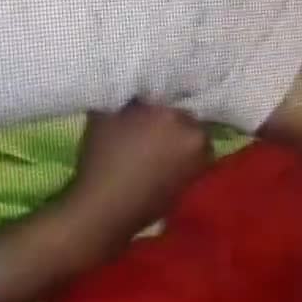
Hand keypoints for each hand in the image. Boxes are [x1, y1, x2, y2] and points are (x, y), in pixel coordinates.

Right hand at [65, 97, 213, 239]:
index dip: (158, 99)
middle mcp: (197, 139)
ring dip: (174, 142)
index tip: (144, 103)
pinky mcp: (191, 187)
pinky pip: (185, 164)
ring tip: (149, 146)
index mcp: (178, 117)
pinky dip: (173, 162)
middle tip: (147, 123)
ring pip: (187, 143)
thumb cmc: (103, 157)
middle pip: (185, 120)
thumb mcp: (106, 113)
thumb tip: (136, 91)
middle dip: (169, 121)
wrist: (105, 210)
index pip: (175, 95)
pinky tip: (152, 165)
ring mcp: (199, 166)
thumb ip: (126, 95)